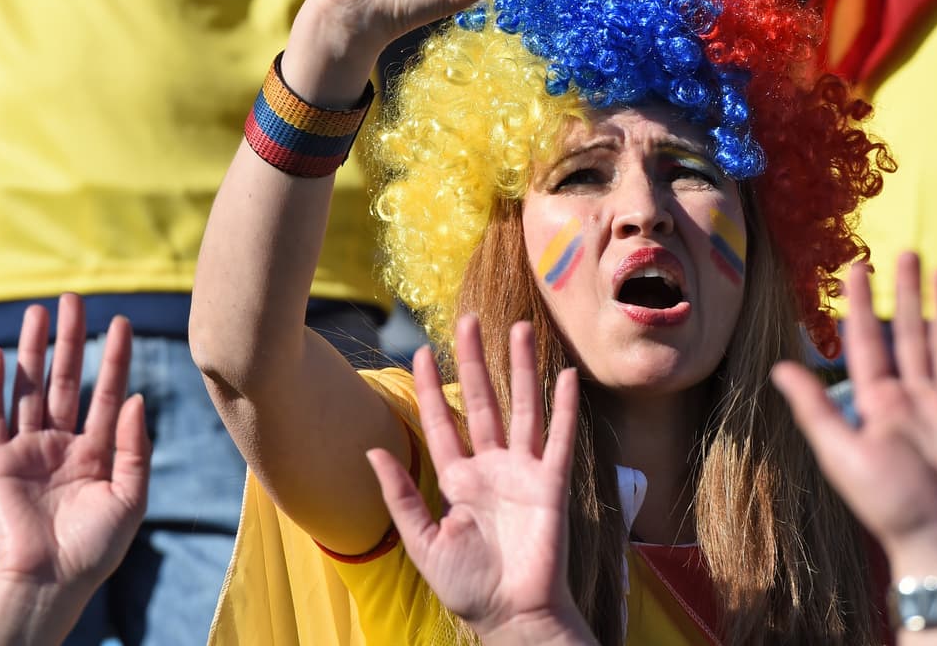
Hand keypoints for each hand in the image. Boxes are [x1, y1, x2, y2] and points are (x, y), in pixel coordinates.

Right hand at [0, 294, 150, 595]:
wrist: (52, 581)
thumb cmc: (96, 546)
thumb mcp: (131, 496)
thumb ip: (136, 446)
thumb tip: (138, 397)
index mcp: (100, 450)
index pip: (109, 392)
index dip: (114, 357)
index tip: (121, 321)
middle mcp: (64, 443)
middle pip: (67, 379)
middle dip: (71, 340)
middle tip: (74, 299)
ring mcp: (30, 449)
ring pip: (31, 388)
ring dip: (34, 349)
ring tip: (38, 311)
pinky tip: (1, 352)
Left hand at [366, 315, 590, 642]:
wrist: (513, 617)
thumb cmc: (469, 587)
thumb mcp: (424, 542)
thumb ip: (400, 496)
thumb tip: (372, 450)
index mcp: (459, 480)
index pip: (443, 422)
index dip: (432, 388)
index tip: (422, 352)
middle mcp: (492, 468)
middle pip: (482, 402)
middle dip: (474, 361)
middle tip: (468, 320)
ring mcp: (524, 473)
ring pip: (521, 408)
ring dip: (521, 369)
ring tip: (517, 329)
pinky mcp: (552, 484)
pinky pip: (560, 439)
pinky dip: (564, 408)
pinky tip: (564, 377)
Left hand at [772, 253, 936, 578]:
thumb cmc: (888, 506)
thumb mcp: (842, 454)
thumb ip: (815, 409)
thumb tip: (778, 367)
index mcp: (880, 406)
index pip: (868, 344)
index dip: (861, 307)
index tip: (853, 268)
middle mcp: (917, 400)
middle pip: (910, 335)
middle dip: (905, 295)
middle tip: (904, 253)